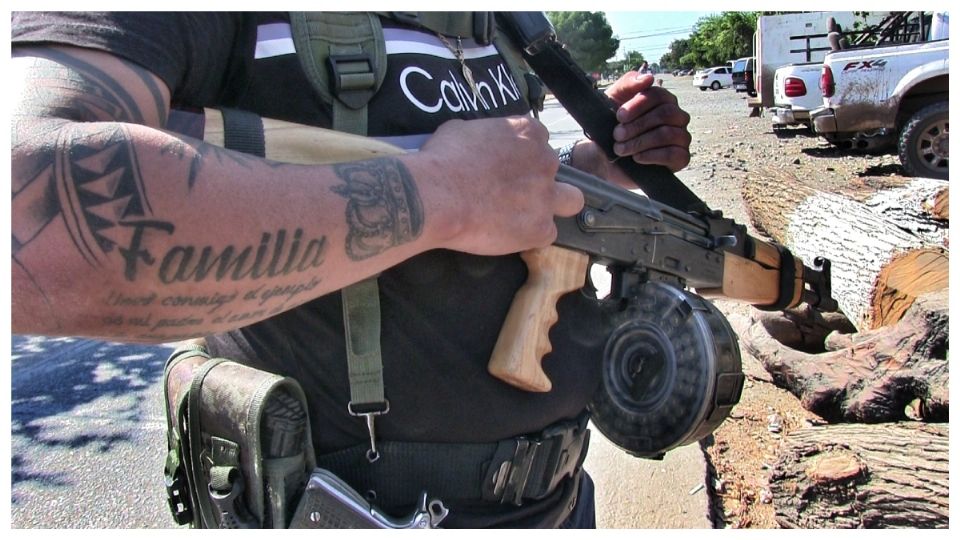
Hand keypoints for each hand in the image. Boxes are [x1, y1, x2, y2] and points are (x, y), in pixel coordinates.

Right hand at [416, 116, 583, 254]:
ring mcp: (546, 196)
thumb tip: (478, 145)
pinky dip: (530, 236)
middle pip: (555, 170)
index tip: (507, 165)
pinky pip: (546, 234)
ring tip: (527, 217)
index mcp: (528, 132)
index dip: (523, 155)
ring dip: (554, 207)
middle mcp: (545, 161)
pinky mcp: (540, 228)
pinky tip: (509, 236)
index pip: (539, 140)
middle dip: (539, 179)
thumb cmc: (443, 159)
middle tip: (515, 192)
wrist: (437, 195)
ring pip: (571, 201)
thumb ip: (485, 136)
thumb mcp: (462, 130)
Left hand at [605, 72, 691, 171]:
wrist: (606, 157)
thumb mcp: (613, 99)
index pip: (659, 95)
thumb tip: (649, 78)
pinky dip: (653, 156)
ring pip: (669, 134)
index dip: (639, 104)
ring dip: (641, 142)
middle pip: (666, 114)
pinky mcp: (680, 158)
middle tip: (617, 135)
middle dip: (638, 125)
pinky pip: (675, 154)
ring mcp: (681, 137)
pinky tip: (636, 158)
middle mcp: (676, 117)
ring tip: (621, 148)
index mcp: (663, 100)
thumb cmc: (611, 125)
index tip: (619, 116)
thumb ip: (628, 83)